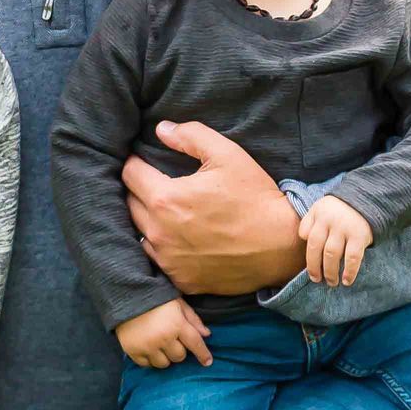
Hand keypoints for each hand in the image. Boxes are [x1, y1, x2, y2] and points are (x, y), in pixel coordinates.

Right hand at [113, 297, 212, 369]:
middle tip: (172, 340)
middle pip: (179, 356)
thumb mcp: (177, 303)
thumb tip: (207, 334)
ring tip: (160, 345)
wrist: (125, 294)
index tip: (208, 362)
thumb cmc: (155, 297)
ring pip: (164, 363)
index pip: (195, 344)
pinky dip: (150, 359)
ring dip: (165, 356)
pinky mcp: (133, 351)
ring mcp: (147, 346)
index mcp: (177, 324)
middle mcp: (163, 338)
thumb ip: (193, 319)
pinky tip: (148, 348)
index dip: (203, 354)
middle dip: (179, 350)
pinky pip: (147, 365)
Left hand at [122, 120, 305, 295]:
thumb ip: (190, 136)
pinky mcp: (181, 280)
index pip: (130, 174)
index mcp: (165, 199)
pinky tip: (180, 238)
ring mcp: (169, 260)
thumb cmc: (255, 198)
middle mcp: (159, 233)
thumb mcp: (227, 155)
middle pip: (130, 204)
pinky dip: (164, 247)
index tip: (145, 161)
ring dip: (148, 220)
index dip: (137, 162)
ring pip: (140, 233)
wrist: (281, 246)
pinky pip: (158, 260)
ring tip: (168, 211)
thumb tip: (161, 129)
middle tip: (158, 183)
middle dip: (141, 190)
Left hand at [298, 195, 373, 285]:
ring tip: (332, 282)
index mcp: (318, 213)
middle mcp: (329, 220)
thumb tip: (303, 239)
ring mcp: (344, 228)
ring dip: (330, 272)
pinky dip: (349, 271)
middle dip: (314, 267)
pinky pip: (352, 257)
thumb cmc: (340, 210)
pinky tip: (347, 281)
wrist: (369, 199)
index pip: (305, 234)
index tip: (309, 266)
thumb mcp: (322, 208)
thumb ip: (311, 222)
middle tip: (316, 280)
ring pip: (332, 254)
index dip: (306, 251)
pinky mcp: (359, 236)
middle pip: (316, 247)